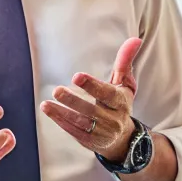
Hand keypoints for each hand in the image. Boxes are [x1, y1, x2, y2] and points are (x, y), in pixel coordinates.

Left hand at [42, 37, 141, 159]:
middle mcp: (113, 120)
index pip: (108, 94)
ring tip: (46, 103)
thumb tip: (135, 39)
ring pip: (80, 122)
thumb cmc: (120, 103)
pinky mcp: (89, 141)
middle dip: (73, 101)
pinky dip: (60, 120)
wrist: (123, 139)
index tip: (77, 76)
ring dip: (62, 112)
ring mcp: (101, 133)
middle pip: (91, 110)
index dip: (93, 86)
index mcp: (121, 102)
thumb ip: (125, 62)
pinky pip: (73, 131)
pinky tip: (49, 110)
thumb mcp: (125, 84)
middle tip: (56, 90)